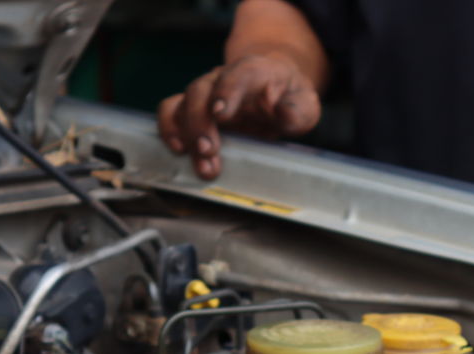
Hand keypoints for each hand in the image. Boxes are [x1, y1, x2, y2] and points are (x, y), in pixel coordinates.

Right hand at [157, 52, 321, 179]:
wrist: (273, 89)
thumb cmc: (288, 98)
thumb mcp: (304, 104)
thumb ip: (297, 109)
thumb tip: (284, 114)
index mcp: (252, 72)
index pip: (236, 75)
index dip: (226, 92)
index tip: (221, 114)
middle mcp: (221, 79)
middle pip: (200, 92)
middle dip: (200, 123)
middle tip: (208, 151)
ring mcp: (205, 94)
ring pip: (182, 105)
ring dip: (186, 135)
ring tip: (201, 162)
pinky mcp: (194, 110)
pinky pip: (171, 112)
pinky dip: (169, 130)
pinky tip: (178, 150)